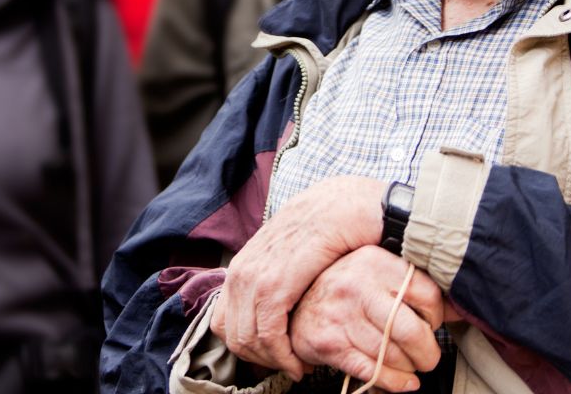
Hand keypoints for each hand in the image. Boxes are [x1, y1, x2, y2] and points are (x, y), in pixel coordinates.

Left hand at [210, 176, 384, 379]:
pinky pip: (268, 335)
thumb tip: (278, 307)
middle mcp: (241, 272)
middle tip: (289, 365)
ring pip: (247, 340)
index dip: (247, 346)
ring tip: (300, 366)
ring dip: (274, 361)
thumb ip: (277, 274)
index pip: (223, 321)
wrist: (347, 204)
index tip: (275, 355)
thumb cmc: (327, 228)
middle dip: (261, 359)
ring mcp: (254, 278)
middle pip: (232, 335)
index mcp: (242, 265)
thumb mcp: (291, 252)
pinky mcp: (275, 285)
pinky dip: (283, 357)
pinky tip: (302, 362)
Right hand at [290, 246, 444, 392]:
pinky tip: (403, 382)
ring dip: (410, 369)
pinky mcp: (330, 344)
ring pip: (393, 354)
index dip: (436, 317)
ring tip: (412, 367)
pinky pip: (372, 371)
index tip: (431, 325)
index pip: (426, 295)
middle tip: (428, 357)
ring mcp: (341, 316)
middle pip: (412, 331)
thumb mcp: (377, 272)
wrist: (294, 302)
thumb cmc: (344, 287)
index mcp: (375, 261)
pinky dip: (394, 382)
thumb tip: (457, 307)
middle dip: (428, 352)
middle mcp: (357, 285)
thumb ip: (413, 285)